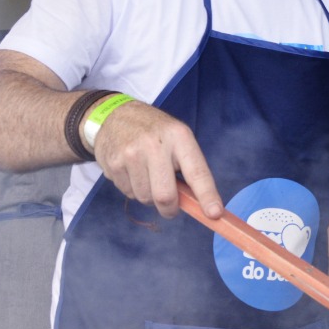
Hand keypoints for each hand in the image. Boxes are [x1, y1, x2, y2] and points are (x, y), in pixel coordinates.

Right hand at [89, 100, 223, 219]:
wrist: (116, 114)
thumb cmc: (155, 132)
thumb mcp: (177, 139)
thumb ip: (189, 169)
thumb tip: (200, 205)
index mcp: (179, 137)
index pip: (197, 172)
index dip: (207, 195)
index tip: (214, 213)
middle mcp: (155, 145)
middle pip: (165, 196)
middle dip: (170, 209)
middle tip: (170, 207)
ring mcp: (131, 154)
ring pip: (145, 198)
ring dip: (149, 196)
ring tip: (147, 175)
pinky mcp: (114, 164)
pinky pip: (128, 193)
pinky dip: (133, 189)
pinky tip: (132, 171)